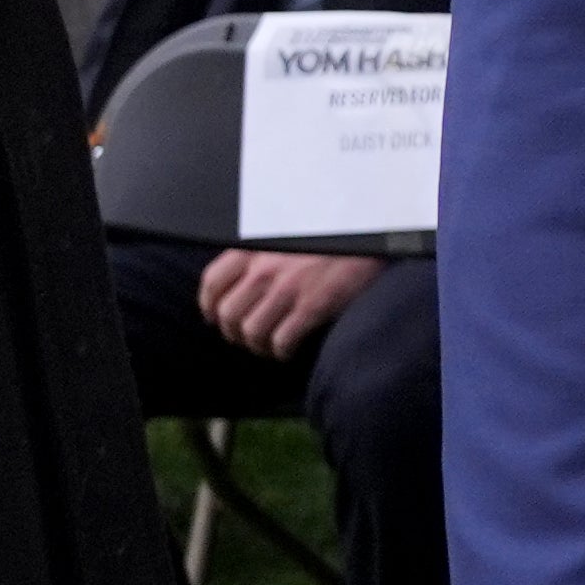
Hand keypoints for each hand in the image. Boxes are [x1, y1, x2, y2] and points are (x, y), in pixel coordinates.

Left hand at [197, 247, 380, 357]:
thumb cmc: (333, 233)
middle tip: (248, 337)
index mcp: (256, 247)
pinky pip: (282, 340)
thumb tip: (245, 279)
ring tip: (270, 347)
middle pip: (228, 314)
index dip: (210, 306)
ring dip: (258, 346)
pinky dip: (281, 351)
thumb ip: (263, 251)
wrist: (374, 232)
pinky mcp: (313, 305)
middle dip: (235, 332)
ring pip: (251, 332)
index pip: (213, 281)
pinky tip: (289, 351)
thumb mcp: (287, 233)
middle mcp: (265, 268)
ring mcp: (288, 288)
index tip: (216, 316)